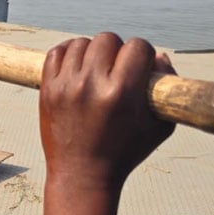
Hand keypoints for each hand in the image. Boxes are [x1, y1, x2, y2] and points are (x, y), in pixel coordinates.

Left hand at [39, 32, 175, 188]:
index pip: (138, 47)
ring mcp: (66, 86)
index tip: (141, 67)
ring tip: (96, 69)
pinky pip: (55, 52)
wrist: (82, 176)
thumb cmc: (125, 152)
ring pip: (81, 43)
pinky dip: (67, 53)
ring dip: (92, 52)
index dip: (144, 55)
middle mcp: (92, 84)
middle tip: (117, 68)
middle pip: (108, 39)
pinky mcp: (47, 90)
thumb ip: (166, 87)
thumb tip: (160, 55)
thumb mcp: (158, 126)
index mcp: (122, 91)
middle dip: (117, 50)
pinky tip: (77, 65)